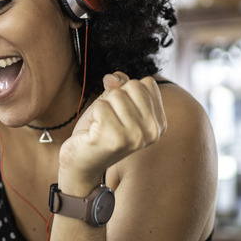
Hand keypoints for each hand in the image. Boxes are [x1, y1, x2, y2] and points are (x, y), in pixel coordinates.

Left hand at [59, 72, 166, 193]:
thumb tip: (111, 78)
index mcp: (158, 123)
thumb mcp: (113, 103)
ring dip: (102, 107)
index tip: (120, 113)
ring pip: (115, 94)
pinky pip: (101, 106)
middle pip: (133, 86)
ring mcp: (136, 136)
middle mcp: (152, 131)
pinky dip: (93, 116)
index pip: (147, 83)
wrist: (81, 163)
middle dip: (114, 98)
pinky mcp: (116, 139)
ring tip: (101, 127)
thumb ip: (120, 85)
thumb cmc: (99, 130)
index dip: (127, 92)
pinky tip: (94, 133)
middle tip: (108, 121)